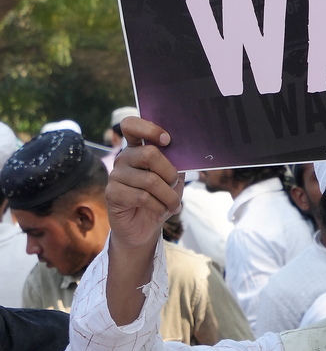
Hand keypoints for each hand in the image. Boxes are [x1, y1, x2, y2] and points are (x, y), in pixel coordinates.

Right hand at [107, 117, 183, 251]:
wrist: (145, 225)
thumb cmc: (161, 196)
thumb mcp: (173, 177)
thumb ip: (176, 162)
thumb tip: (188, 150)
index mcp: (137, 148)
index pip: (131, 125)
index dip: (149, 129)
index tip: (167, 140)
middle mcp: (124, 158)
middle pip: (149, 154)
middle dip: (170, 173)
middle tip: (174, 185)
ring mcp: (115, 175)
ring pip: (150, 181)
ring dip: (169, 196)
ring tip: (173, 204)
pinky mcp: (112, 193)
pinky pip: (142, 197)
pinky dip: (159, 206)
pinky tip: (162, 210)